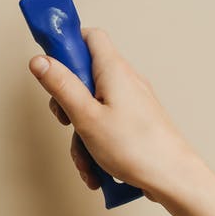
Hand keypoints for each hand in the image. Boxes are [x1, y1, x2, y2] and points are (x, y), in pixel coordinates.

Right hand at [28, 28, 202, 199]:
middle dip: (68, 103)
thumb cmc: (138, 148)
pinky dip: (96, 145)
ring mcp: (131, 102)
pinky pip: (106, 125)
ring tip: (86, 160)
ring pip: (92, 108)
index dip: (67, 45)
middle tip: (66, 121)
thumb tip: (39, 61)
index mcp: (114, 70)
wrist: (175, 179)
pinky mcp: (135, 122)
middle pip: (85, 77)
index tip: (50, 64)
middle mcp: (125, 81)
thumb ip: (61, 86)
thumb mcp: (86, 116)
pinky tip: (97, 170)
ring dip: (82, 135)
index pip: (89, 37)